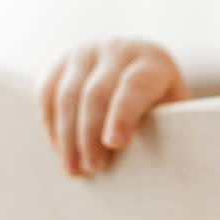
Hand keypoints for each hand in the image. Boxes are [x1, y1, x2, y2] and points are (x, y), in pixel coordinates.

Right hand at [36, 40, 188, 175]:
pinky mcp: (61, 62)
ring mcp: (86, 52)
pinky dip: (51, 126)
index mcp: (152, 61)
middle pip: (96, 93)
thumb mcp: (172, 109)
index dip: (123, 115)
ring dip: (67, 137)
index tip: (114, 144)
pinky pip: (47, 94)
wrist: (138, 68)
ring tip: (74, 169)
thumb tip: (153, 161)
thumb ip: (165, 126)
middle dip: (91, 135)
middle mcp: (117, 50)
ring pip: (67, 95)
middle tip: (93, 167)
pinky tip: (61, 150)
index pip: (135, 86)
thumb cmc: (161, 102)